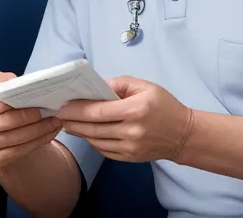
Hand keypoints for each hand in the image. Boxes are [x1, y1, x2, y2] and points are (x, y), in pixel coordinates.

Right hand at [0, 72, 61, 167]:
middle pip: (9, 127)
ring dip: (37, 136)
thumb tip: (18, 83)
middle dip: (35, 122)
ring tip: (54, 126)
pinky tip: (43, 139)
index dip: (21, 108)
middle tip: (54, 114)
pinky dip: (30, 147)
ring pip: (14, 143)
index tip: (39, 103)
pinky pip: (12, 155)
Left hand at [57, 76, 193, 162]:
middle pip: (93, 128)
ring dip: (79, 132)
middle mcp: (131, 131)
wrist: (183, 134)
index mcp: (135, 110)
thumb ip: (118, 83)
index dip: (77, 110)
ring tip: (67, 123)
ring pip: (96, 141)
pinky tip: (85, 133)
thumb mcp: (144, 86)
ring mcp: (130, 148)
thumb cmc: (163, 104)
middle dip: (73, 121)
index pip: (99, 111)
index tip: (62, 106)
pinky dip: (92, 141)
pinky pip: (104, 150)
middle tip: (59, 115)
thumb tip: (96, 86)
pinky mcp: (130, 158)